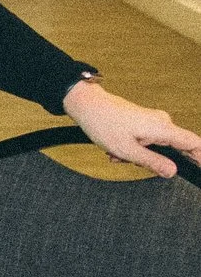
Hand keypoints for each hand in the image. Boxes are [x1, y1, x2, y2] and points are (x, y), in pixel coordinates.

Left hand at [63, 79, 200, 176]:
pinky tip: (116, 149)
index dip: (199, 158)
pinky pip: (146, 140)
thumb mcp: (127, 150)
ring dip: (138, 155)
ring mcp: (153, 121)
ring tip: (117, 154)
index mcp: (163, 128)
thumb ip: (152, 162)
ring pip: (155, 146)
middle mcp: (162, 122)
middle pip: (173, 148)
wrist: (86, 105)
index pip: (193, 143)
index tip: (199, 170)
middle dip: (154, 160)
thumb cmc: (103, 123)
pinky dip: (132, 148)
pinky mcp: (144, 121)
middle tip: (132, 162)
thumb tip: (172, 171)